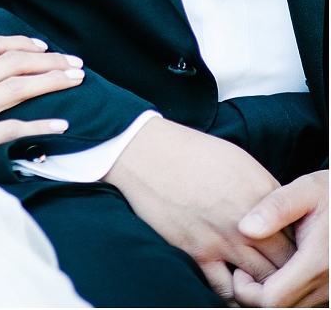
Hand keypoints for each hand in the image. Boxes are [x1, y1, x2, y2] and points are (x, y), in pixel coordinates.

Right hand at [0, 34, 83, 179]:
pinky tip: (61, 123)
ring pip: (17, 88)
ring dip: (51, 81)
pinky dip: (40, 124)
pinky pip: (11, 128)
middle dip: (48, 60)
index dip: (19, 42)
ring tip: (77, 81)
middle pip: (12, 62)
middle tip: (74, 62)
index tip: (40, 45)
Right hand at [104, 117, 294, 305]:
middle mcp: (248, 221)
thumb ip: (263, 192)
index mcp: (262, 195)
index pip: (296, 235)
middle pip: (285, 262)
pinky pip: (225, 290)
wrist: (148, 154)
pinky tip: (231, 283)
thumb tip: (278, 215)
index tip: (285, 246)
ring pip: (261, 282)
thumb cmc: (191, 152)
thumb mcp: (239, 161)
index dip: (294, 245)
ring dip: (262, 284)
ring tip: (254, 279)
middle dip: (284, 269)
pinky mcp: (197, 253)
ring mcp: (222, 240)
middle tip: (275, 268)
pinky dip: (233, 292)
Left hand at [232, 170, 327, 306]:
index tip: (239, 269)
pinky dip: (286, 297)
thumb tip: (245, 229)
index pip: (272, 300)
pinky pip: (304, 305)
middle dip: (254, 297)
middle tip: (244, 271)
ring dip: (270, 298)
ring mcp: (330, 293)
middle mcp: (326, 286)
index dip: (247, 290)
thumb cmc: (330, 194)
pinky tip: (276, 275)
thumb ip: (276, 208)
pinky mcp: (330, 293)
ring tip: (259, 271)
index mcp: (316, 263)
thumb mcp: (305, 190)